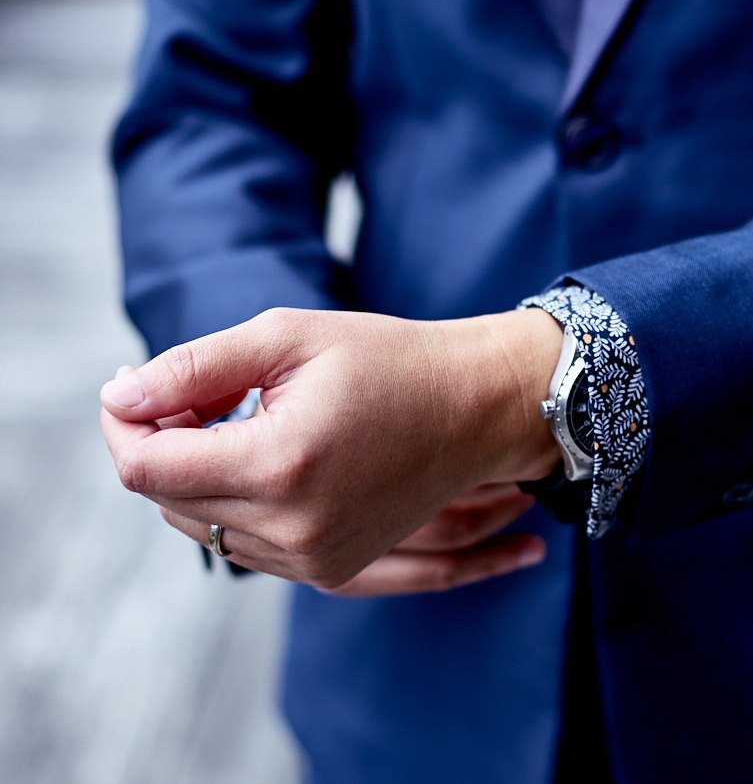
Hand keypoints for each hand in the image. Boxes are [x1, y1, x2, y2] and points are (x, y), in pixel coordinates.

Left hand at [100, 307, 563, 590]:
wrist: (478, 408)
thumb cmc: (389, 360)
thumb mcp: (287, 336)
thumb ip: (193, 368)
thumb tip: (118, 400)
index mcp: (280, 465)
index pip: (145, 467)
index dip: (125, 423)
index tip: (138, 385)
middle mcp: (295, 529)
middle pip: (167, 500)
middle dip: (162, 444)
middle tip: (201, 391)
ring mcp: (316, 560)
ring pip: (203, 528)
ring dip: (198, 476)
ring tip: (243, 419)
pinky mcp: (332, 571)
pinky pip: (246, 548)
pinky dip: (234, 505)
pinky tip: (264, 458)